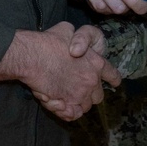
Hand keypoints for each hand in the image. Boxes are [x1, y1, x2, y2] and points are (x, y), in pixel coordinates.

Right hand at [0, 22, 119, 120]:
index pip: (113, 76)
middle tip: (78, 89)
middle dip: (91, 94)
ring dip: (78, 103)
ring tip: (66, 97)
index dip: (113, 80)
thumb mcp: (67, 30)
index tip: (114, 84)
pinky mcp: (67, 104)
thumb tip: (75, 43)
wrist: (33, 56)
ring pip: (85, 106)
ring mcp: (81, 94)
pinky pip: (73, 115)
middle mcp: (92, 80)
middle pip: (98, 96)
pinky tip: (62, 107)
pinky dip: (69, 113)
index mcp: (96, 63)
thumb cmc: (48, 42)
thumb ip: (76, 38)